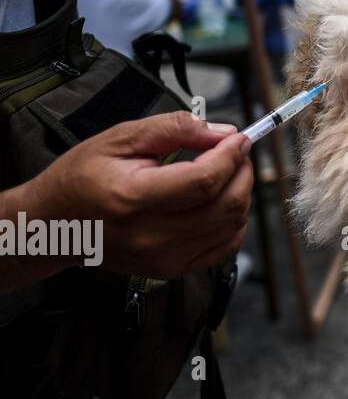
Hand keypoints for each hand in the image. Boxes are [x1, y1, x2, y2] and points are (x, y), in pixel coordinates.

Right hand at [25, 112, 253, 278]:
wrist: (55, 225)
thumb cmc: (82, 177)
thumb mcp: (120, 138)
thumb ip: (175, 129)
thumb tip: (222, 132)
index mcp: (133, 199)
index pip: (204, 181)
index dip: (231, 156)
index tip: (238, 138)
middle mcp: (150, 236)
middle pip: (226, 206)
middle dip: (242, 171)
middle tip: (235, 151)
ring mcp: (163, 259)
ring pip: (232, 226)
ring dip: (240, 193)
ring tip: (225, 172)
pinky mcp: (172, 269)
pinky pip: (225, 246)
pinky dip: (234, 220)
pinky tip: (220, 200)